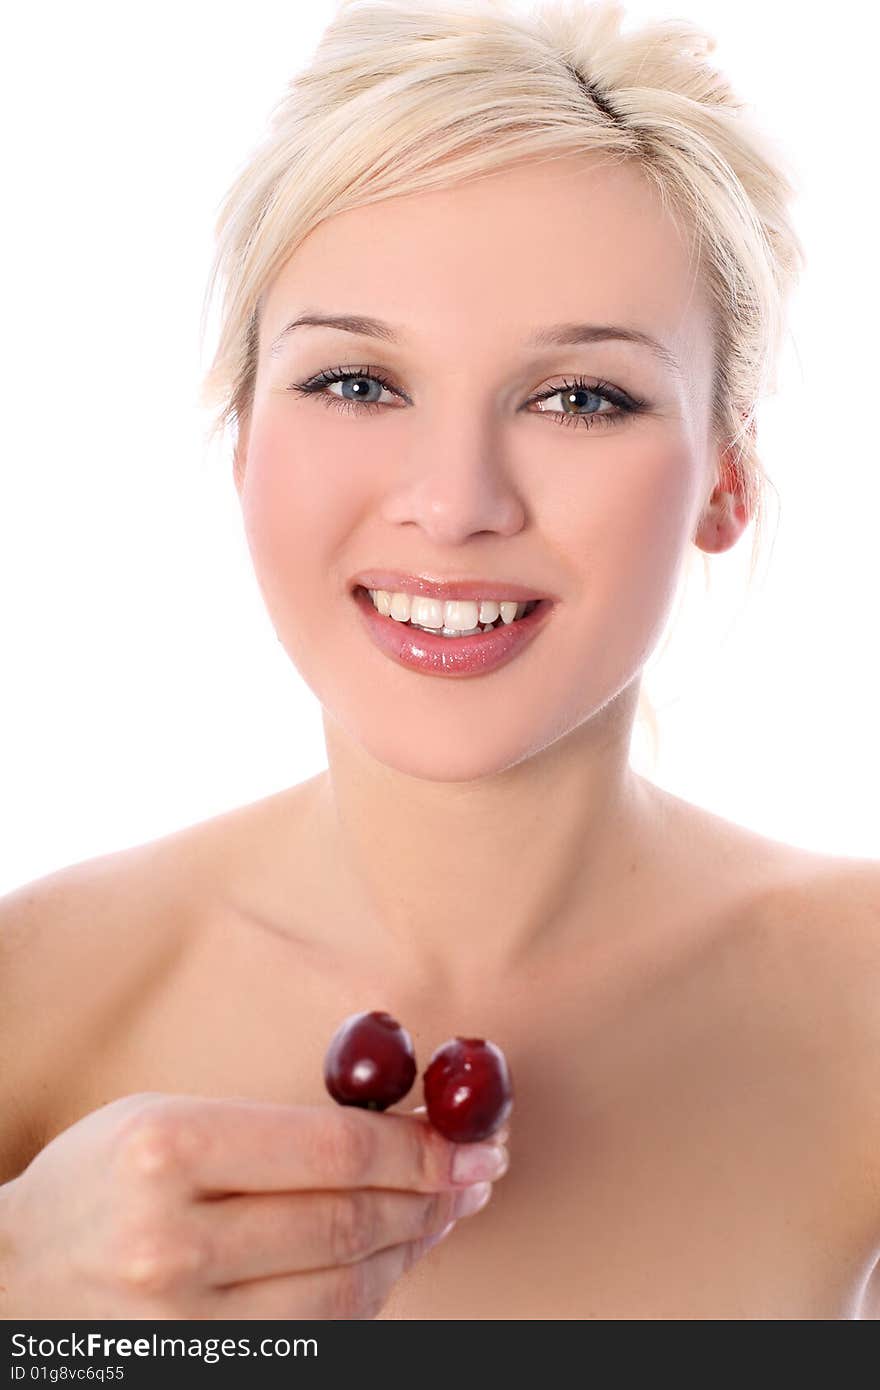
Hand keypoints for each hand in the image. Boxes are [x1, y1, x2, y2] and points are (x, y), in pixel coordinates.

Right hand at [0, 1091, 508, 1318]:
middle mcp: (178, 1242)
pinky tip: (390, 1263)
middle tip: (477, 1175)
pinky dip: (367, 1300)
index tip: (470, 1142)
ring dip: (413, 1251)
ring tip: (444, 1216)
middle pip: (350, 1224)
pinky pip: (316, 1342)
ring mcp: (186, 1324)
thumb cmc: (96, 1182)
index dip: (420, 1150)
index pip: (334, 1152)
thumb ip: (272, 1127)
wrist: (11, 1282)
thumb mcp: (165, 1118)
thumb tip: (395, 1134)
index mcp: (169, 1149)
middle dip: (433, 1197)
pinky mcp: (200, 1372)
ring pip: (345, 1294)